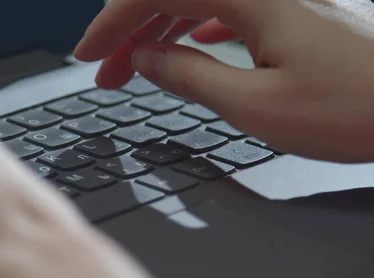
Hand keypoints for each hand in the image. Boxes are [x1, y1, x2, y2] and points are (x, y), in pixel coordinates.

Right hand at [75, 0, 373, 161]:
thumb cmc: (353, 110)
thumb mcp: (255, 105)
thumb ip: (190, 78)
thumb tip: (146, 60)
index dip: (113, 24)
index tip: (87, 55)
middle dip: (128, 31)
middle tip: (103, 72)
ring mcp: (279, 0)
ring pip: (197, 4)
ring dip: (159, 34)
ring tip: (134, 70)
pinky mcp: (291, 16)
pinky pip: (226, 12)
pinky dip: (195, 31)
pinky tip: (191, 47)